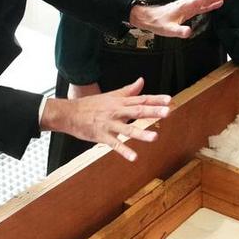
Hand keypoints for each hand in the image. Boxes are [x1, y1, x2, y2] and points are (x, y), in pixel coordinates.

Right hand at [40, 78, 170, 160]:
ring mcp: (109, 125)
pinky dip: (124, 151)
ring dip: (141, 133)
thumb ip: (128, 90)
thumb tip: (141, 81)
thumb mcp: (111, 95)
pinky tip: (134, 157)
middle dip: (152, 112)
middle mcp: (116, 112)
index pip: (141, 99)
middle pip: (137, 111)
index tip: (169, 100)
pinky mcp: (102, 136)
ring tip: (155, 137)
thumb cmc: (91, 105)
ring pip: (127, 129)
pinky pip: (115, 144)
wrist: (69, 114)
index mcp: (120, 102)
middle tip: (167, 112)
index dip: (155, 100)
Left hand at [128, 0, 236, 37]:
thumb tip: (189, 32)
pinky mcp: (189, 9)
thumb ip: (179, 31)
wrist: (149, 18)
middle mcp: (190, 3)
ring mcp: (190, 5)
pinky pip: (203, 5)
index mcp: (187, 5)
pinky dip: (212, 3)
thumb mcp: (168, 29)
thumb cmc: (158, 23)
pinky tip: (218, 3)